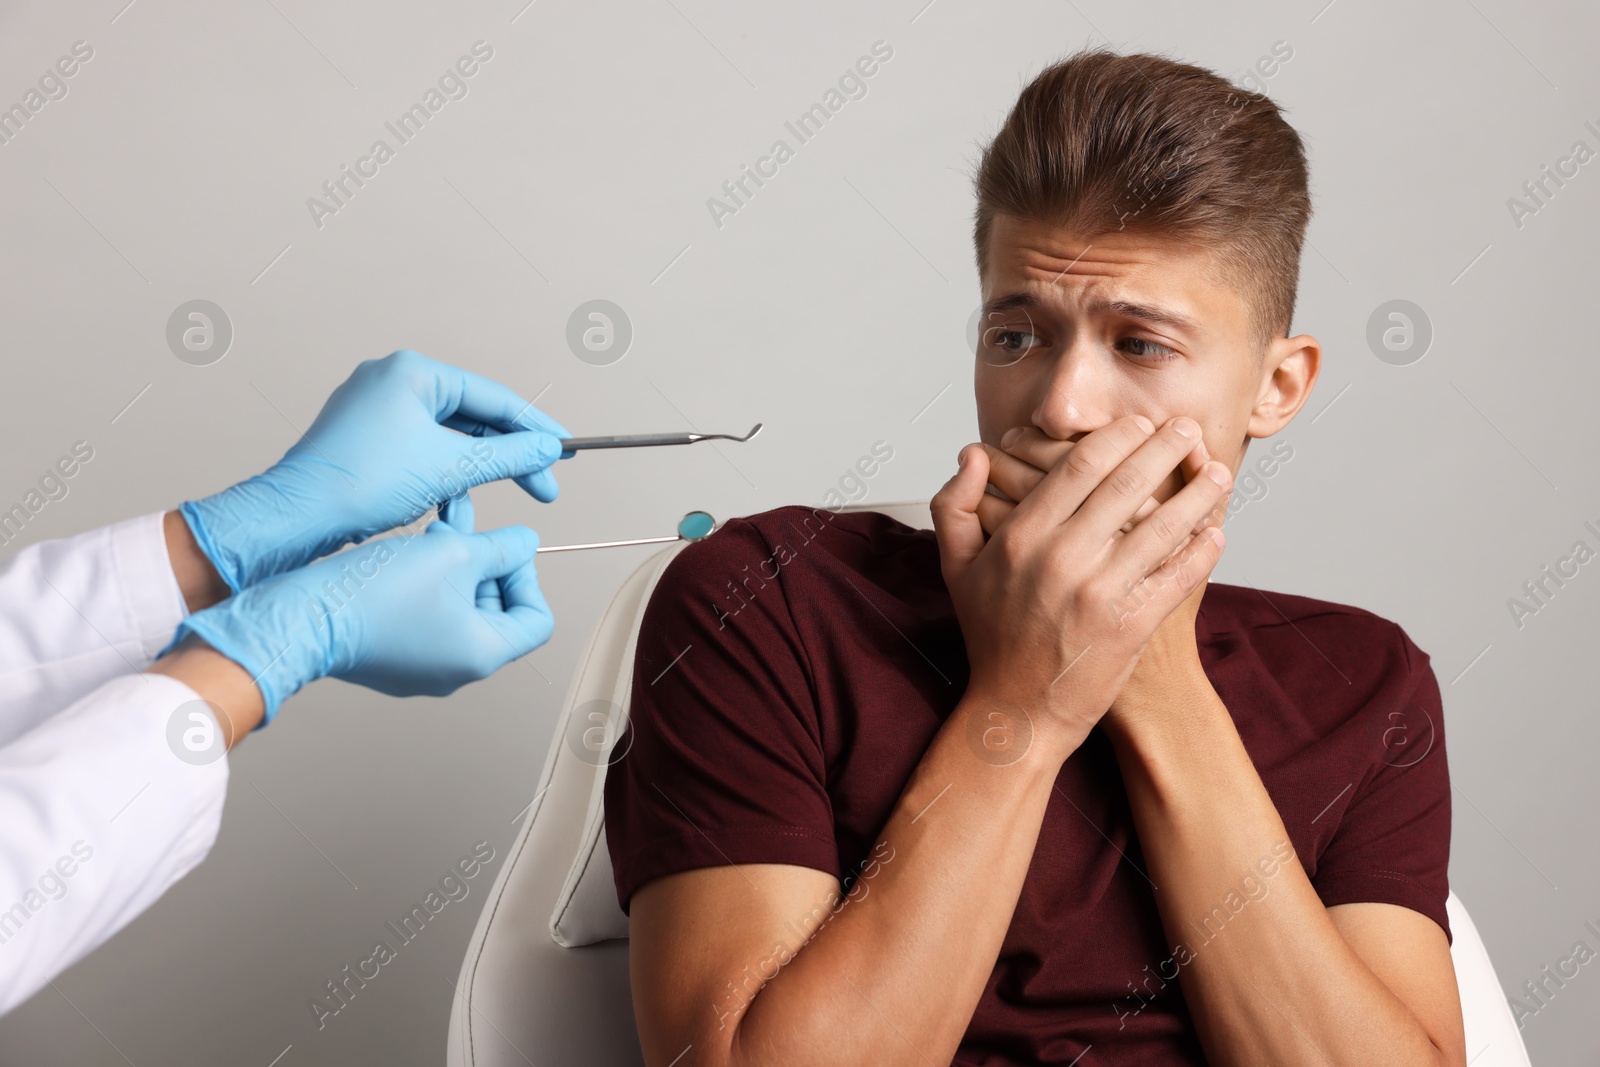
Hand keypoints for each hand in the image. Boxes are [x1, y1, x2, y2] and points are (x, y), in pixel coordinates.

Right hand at [165, 495, 553, 722]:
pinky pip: (427, 618)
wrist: (305, 616)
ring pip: (458, 609)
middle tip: (467, 528)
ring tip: (440, 527)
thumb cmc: (377, 593)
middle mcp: (456, 671)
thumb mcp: (454, 554)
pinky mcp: (392, 656)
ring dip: (455, 565)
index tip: (505, 550)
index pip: (536, 621)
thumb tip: (525, 544)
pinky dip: (429, 583)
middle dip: (486, 564)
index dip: (528, 578)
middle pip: (497, 613)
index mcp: (482, 654)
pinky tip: (413, 547)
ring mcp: (422, 668)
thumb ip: (501, 548)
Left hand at [180, 349, 568, 592]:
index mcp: (413, 372)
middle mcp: (392, 381)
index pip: (494, 398)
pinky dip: (440, 482)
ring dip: (471, 479)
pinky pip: (420, 455)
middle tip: (543, 487)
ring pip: (447, 442)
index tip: (565, 451)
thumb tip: (548, 449)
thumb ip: (509, 456)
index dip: (536, 428)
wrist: (296, 518)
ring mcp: (375, 410)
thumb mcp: (451, 469)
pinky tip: (448, 514)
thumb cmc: (362, 484)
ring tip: (478, 514)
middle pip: (472, 419)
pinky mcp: (365, 440)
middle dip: (507, 459)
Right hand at [931, 416, 1231, 752]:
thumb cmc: (991, 634)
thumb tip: (973, 455)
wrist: (1017, 709)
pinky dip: (1203, 551)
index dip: (1116, 437)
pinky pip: (1177, 576)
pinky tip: (1217, 532)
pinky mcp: (1130, 626)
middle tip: (1187, 428)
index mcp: (1021, 537)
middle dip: (1165, 449)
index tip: (1140, 423)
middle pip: (1127, 483)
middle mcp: (1060, 559)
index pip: (1079, 466)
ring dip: (1198, 493)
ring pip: (1162, 525)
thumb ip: (955, 504)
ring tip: (1218, 472)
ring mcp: (1098, 593)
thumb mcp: (957, 567)